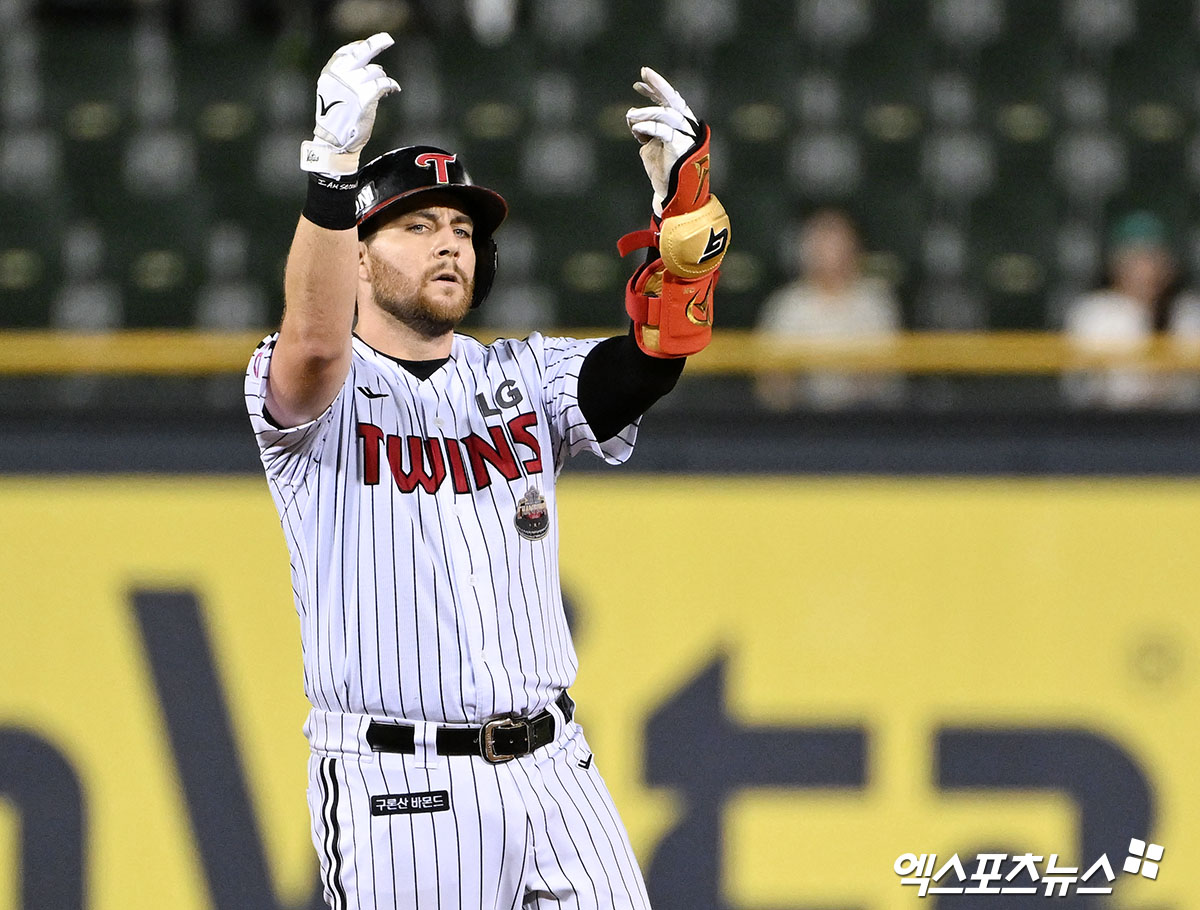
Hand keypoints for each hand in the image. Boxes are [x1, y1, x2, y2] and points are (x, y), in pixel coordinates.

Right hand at [301, 33, 400, 176]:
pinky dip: (391, 85)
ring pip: (376, 71)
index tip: (367, 45)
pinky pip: (383, 84)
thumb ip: (344, 76)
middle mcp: (340, 76)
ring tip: (383, 86)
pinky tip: (393, 89)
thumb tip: (369, 66)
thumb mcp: (333, 92)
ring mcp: (352, 86)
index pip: (346, 52)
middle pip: (362, 53)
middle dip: (376, 43)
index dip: (359, 46)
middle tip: (388, 39)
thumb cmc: (336, 118)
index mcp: (329, 73)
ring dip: (382, 77)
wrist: (334, 141)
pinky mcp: (365, 98)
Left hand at [625, 68, 699, 216]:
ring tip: (630, 115)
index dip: (654, 90)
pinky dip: (649, 127)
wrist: (671, 194)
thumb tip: (632, 116)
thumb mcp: (649, 146)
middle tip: (644, 72)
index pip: (668, 102)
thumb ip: (644, 130)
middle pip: (673, 100)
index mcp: (680, 125)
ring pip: (667, 114)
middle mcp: (686, 127)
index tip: (638, 84)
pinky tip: (636, 128)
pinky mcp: (680, 147)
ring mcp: (685, 136)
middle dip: (658, 85)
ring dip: (647, 112)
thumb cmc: (662, 170)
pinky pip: (664, 131)